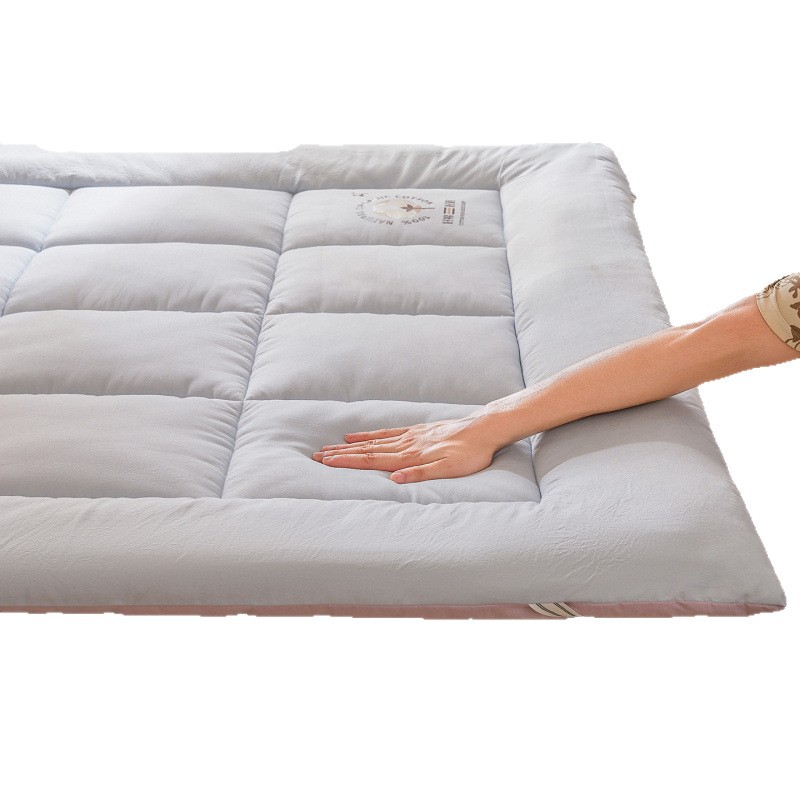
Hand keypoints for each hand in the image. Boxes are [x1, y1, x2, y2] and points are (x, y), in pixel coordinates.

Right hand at [311, 416, 507, 483]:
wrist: (484, 429)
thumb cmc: (470, 454)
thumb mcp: (450, 470)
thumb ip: (421, 475)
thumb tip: (394, 480)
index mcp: (411, 456)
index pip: (373, 461)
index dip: (348, 462)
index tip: (327, 463)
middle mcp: (406, 445)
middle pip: (367, 450)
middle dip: (341, 454)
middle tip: (317, 456)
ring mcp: (410, 436)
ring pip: (373, 441)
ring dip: (350, 445)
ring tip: (330, 446)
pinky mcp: (416, 431)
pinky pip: (387, 432)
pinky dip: (370, 435)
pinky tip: (358, 435)